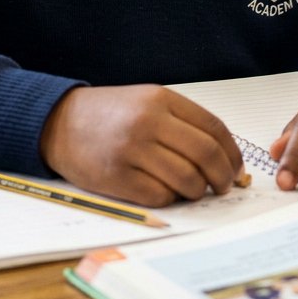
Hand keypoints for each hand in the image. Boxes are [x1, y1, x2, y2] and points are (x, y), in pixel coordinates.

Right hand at [40, 84, 244, 206]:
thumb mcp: (147, 102)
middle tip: (223, 186)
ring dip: (198, 191)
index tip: (236, 166)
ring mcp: (132, 150)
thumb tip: (223, 157)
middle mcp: (148, 122)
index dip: (232, 151)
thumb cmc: (111, 114)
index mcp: (160, 99)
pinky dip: (171, 199)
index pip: (213, 127)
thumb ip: (182, 123)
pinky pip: (161, 196)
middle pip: (206, 154)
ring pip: (187, 180)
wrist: (61, 122)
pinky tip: (166, 191)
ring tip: (194, 190)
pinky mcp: (118, 177)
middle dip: (222, 176)